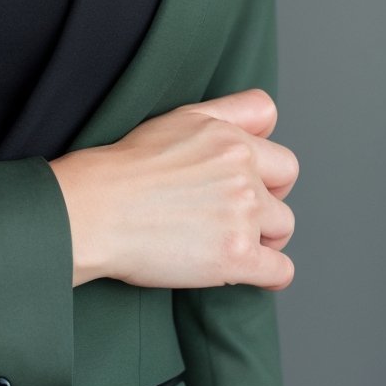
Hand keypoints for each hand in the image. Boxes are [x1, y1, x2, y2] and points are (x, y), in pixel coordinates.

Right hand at [48, 87, 298, 290]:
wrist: (98, 208)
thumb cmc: (127, 165)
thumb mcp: (179, 119)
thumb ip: (230, 111)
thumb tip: (271, 115)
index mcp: (230, 138)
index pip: (280, 151)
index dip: (266, 168)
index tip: (248, 181)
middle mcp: (242, 172)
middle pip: (286, 185)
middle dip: (268, 198)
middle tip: (237, 212)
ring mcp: (242, 214)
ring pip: (283, 227)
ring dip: (264, 236)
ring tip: (228, 239)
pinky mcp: (236, 257)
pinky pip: (280, 270)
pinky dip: (268, 273)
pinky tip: (243, 269)